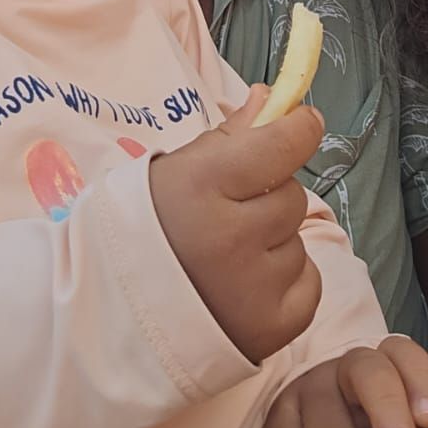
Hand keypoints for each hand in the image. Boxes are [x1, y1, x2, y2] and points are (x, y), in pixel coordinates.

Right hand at [149, 86, 322, 360]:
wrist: (119, 312)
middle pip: (291, 195)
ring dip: (275, 243)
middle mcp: (231, 235)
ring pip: (298, 241)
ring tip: (230, 257)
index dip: (298, 128)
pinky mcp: (274, 329)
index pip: (282, 144)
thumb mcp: (176, 170)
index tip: (300, 123)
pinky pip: (308, 284)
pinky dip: (287, 282)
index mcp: (202, 185)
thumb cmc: (148, 228)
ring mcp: (254, 287)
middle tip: (233, 211)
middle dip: (270, 196)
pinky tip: (248, 285)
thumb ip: (230, 135)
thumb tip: (272, 99)